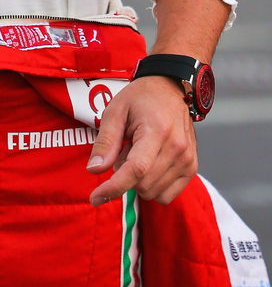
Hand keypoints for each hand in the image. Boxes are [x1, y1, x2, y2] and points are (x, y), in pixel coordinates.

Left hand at [86, 76, 196, 205]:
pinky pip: (167, 196)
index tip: (95, 198)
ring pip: (153, 193)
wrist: (171, 88)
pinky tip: (150, 164)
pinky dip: (152, 187)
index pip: (136, 169)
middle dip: (124, 175)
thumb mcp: (115, 111)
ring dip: (138, 181)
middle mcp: (177, 148)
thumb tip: (94, 170)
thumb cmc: (140, 98)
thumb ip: (106, 142)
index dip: (113, 187)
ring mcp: (187, 159)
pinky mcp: (192, 167)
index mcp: (157, 131)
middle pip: (142, 184)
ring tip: (139, 153)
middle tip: (124, 149)